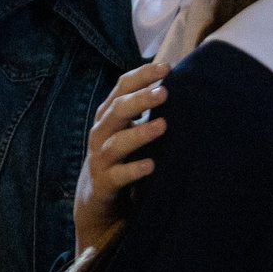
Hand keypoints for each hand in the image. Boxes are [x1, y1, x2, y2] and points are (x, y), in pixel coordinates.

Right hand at [75, 62, 168, 253]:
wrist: (95, 203)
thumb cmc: (120, 159)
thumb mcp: (127, 131)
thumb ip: (144, 112)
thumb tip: (176, 85)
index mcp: (108, 116)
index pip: (121, 88)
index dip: (141, 76)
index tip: (166, 68)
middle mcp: (100, 134)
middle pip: (117, 111)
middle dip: (140, 100)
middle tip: (165, 93)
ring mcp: (100, 159)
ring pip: (116, 143)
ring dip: (139, 133)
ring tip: (162, 126)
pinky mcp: (103, 184)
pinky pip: (118, 176)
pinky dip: (134, 170)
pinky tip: (151, 166)